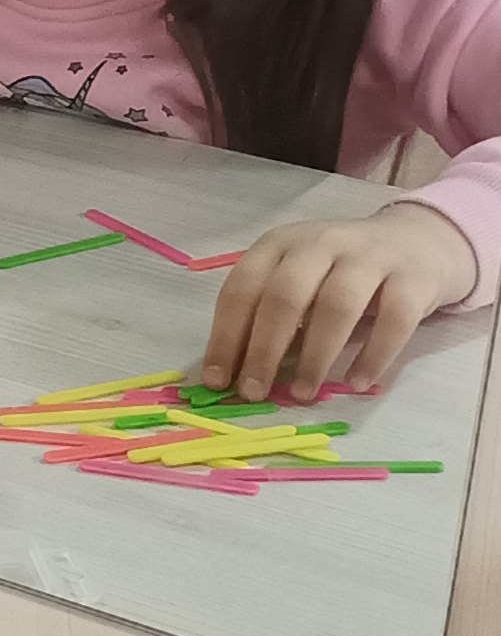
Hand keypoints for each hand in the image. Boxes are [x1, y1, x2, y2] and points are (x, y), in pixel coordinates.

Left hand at [200, 204, 476, 400]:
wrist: (418, 242)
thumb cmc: (339, 272)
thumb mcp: (296, 280)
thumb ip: (268, 315)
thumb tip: (235, 373)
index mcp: (279, 244)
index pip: (241, 290)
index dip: (226, 337)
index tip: (218, 380)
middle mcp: (321, 244)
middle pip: (284, 297)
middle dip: (264, 350)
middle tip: (254, 392)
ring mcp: (370, 257)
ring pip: (337, 306)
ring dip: (315, 356)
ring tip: (302, 394)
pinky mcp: (414, 277)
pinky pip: (394, 319)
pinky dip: (374, 355)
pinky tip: (358, 383)